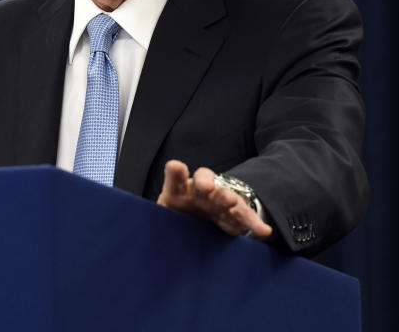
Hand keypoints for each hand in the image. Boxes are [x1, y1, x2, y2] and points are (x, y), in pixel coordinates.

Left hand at [156, 160, 272, 237]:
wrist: (198, 224)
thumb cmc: (177, 216)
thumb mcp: (164, 213)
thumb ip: (157, 214)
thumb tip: (134, 220)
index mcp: (179, 189)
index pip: (177, 177)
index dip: (176, 172)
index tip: (176, 167)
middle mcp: (200, 191)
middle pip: (205, 180)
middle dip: (206, 182)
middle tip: (207, 188)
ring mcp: (219, 201)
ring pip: (225, 195)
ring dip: (228, 197)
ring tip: (230, 202)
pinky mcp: (234, 216)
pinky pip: (245, 218)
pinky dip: (254, 224)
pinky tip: (264, 231)